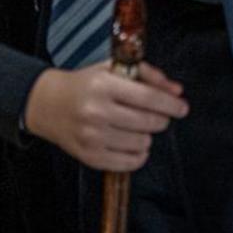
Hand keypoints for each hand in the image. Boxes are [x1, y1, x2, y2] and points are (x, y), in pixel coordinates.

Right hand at [23, 60, 187, 171]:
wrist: (49, 104)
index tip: (183, 107)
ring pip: (142, 143)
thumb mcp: (113, 69)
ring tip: (138, 127)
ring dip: (147, 136)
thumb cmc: (86, 84)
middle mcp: (97, 112)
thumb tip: (177, 91)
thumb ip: (148, 75)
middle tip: (158, 115)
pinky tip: (133, 143)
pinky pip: (129, 163)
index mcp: (103, 86)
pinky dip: (138, 154)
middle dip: (161, 119)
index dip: (171, 104)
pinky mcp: (91, 157)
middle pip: (148, 122)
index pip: (148, 98)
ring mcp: (93, 137)